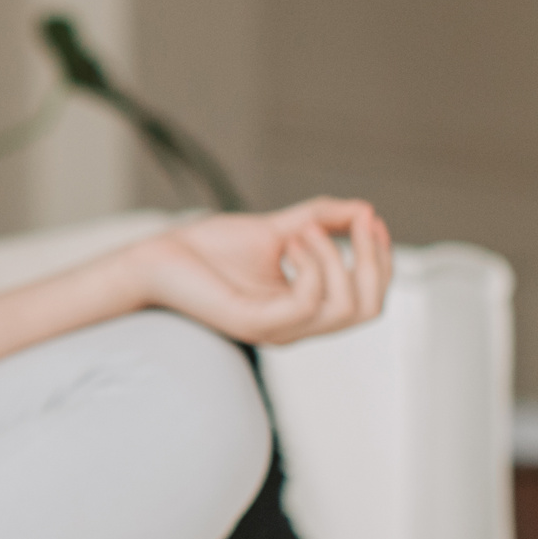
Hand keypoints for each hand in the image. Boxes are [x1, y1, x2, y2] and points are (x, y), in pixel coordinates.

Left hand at [127, 197, 392, 345]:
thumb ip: (319, 220)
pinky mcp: (252, 323)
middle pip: (367, 309)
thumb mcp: (276, 229)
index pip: (367, 300)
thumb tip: (364, 209)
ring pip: (342, 309)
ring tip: (306, 229)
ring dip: (336, 259)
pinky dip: (310, 267)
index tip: (370, 218)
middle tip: (358, 221)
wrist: (157, 257)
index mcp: (302, 309)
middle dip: (373, 261)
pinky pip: (305, 304)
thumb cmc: (207, 250)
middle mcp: (294, 326)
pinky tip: (289, 241)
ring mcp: (274, 329)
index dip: (380, 260)